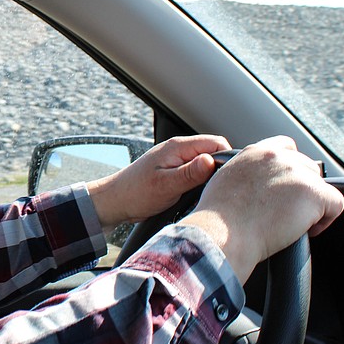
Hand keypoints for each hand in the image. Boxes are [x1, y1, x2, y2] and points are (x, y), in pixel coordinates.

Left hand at [86, 134, 231, 235]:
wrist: (115, 201)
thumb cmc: (136, 193)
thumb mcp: (166, 186)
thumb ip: (190, 173)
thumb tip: (212, 160)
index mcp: (178, 147)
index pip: (216, 142)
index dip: (227, 159)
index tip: (229, 178)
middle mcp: (179, 149)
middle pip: (214, 151)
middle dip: (221, 168)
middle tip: (221, 188)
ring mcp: (177, 159)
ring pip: (206, 162)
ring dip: (210, 176)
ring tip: (209, 192)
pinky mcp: (174, 170)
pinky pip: (196, 171)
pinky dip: (201, 181)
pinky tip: (199, 194)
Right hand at [183, 136, 343, 283]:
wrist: (222, 235)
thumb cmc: (218, 220)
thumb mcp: (224, 182)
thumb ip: (245, 174)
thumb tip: (256, 187)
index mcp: (255, 153)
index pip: (286, 147)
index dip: (291, 169)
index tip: (285, 188)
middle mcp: (277, 157)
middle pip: (308, 168)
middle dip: (301, 190)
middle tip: (287, 213)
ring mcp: (297, 172)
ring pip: (321, 187)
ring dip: (311, 205)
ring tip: (293, 223)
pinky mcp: (312, 192)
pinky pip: (335, 204)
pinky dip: (325, 221)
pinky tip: (306, 230)